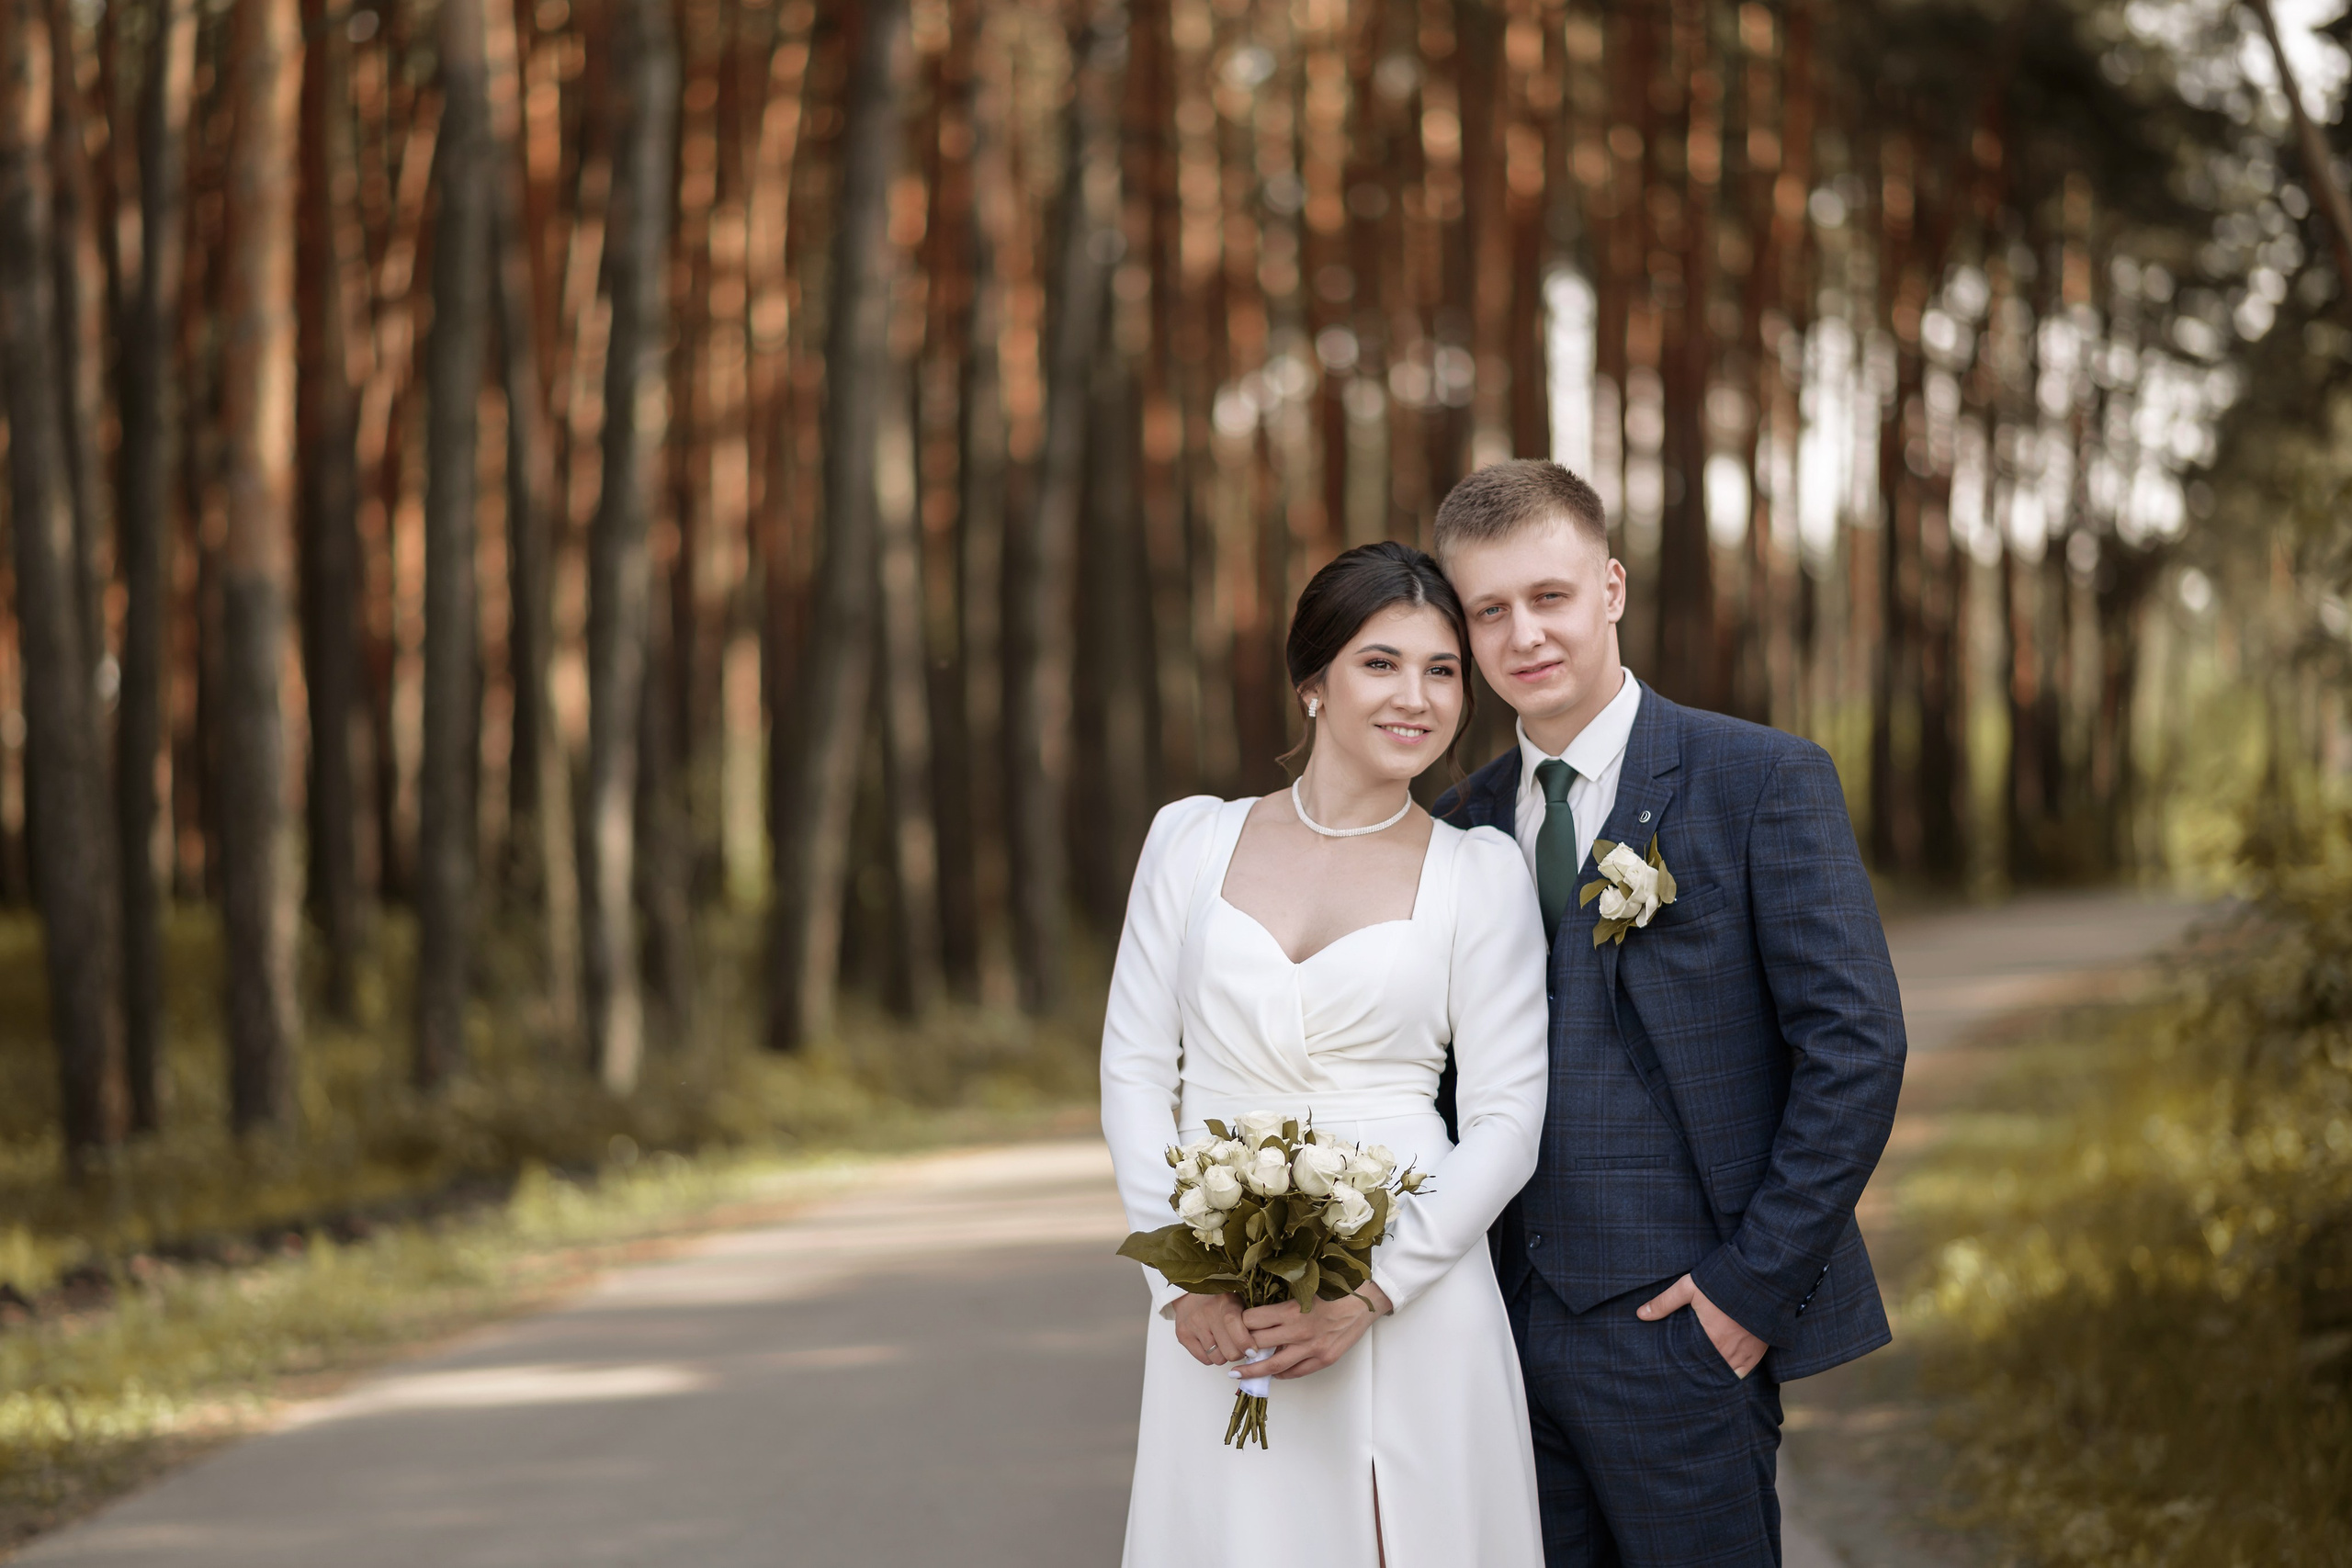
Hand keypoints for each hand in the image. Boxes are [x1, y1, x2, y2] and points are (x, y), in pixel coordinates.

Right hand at [1171, 1292, 1255, 1367]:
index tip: (1253, 1350)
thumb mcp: (1237, 1302)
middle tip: (1239, 1346)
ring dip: (1224, 1355)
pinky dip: (1211, 1356)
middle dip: (1238, 1353)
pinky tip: (1212, 1343)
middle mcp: (1206, 1313)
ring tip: (1224, 1343)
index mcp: (1224, 1302)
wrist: (1190, 1292)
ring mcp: (1193, 1325)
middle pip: (1228, 1351)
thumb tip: (1259, 1346)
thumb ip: (1247, 1322)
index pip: (1234, 1326)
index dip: (1246, 1342)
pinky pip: (1204, 1359)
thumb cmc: (1219, 1299)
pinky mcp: (1183, 1335)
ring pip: (1217, 1358)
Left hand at [1239, 1284, 1391, 1380]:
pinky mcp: (1322, 1359)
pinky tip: (1272, 1374)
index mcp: (1291, 1309)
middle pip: (1258, 1344)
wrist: (1360, 1305)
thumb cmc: (1331, 1294)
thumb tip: (1256, 1319)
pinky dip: (1281, 1374)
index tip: (1231, 1328)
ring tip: (1238, 1375)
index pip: (1253, 1320)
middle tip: (1229, 1353)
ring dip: (1253, 1371)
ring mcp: (1311, 1348)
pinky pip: (1295, 1372)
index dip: (1239, 1325)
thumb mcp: (1302, 1293)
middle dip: (1241, 1350)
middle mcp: (1298, 1330)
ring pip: (1273, 1365)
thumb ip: (1281, 1307)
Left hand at [1637, 1274, 1766, 1378]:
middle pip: (1712, 1371)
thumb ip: (1665, 1303)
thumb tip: (1640, 1314)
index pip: (1694, 1364)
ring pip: (1729, 1373)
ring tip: (1706, 1375)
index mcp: (1711, 1340)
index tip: (1678, 1371)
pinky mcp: (1759, 1350)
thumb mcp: (1690, 1287)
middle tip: (1690, 1375)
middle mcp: (1729, 1351)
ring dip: (1718, 1374)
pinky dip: (1736, 1372)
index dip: (1687, 1369)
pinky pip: (1747, 1370)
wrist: (1759, 1278)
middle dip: (1701, 1373)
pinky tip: (1727, 1371)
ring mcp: (1747, 1352)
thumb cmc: (1723, 1281)